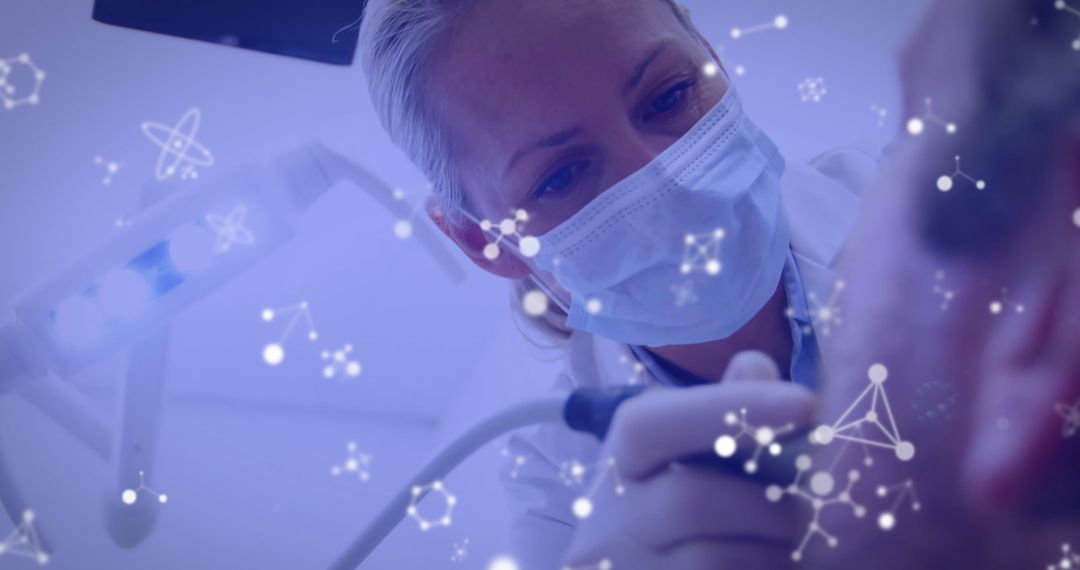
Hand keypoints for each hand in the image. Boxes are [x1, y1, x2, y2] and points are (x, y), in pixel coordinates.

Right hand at [560, 351, 814, 569]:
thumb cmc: (679, 511)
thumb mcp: (689, 455)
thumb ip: (722, 412)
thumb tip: (757, 365)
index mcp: (619, 461)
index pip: (652, 425)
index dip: (726, 408)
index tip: (805, 402)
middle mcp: (609, 520)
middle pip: (689, 501)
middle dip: (768, 504)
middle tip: (814, 509)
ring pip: (714, 561)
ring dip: (775, 553)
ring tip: (796, 546)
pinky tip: (780, 565)